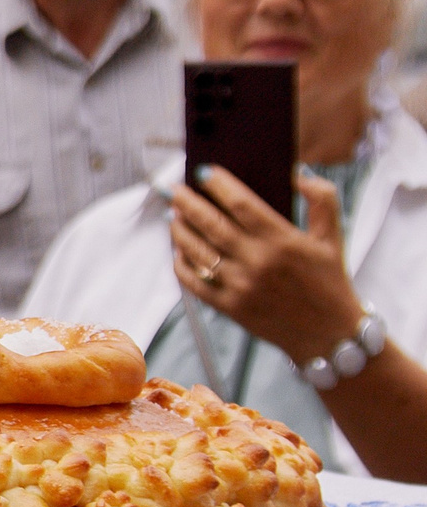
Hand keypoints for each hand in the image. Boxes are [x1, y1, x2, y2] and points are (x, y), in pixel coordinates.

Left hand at [170, 167, 366, 365]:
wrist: (330, 335)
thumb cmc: (330, 281)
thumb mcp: (333, 237)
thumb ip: (322, 199)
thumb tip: (296, 173)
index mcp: (282, 241)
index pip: (241, 204)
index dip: (219, 184)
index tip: (204, 171)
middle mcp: (258, 262)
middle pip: (211, 224)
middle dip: (188, 202)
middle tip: (175, 189)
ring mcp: (241, 286)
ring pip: (197, 251)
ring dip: (180, 229)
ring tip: (174, 214)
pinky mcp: (230, 307)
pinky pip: (194, 282)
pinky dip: (181, 264)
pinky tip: (178, 249)